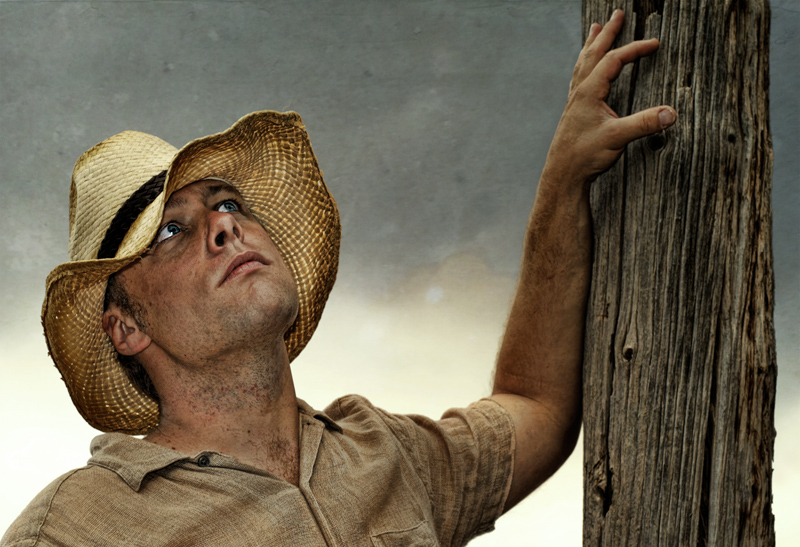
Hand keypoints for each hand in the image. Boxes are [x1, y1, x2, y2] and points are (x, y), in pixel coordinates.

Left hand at [546, 10, 676, 184]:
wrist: (561, 175)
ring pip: (583, 64)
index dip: (635, 49)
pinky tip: (586, 68)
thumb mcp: (618, 138)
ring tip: (595, 29)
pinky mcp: (573, 113)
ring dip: (591, 45)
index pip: (614, 61)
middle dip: (607, 33)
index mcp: (589, 92)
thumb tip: (672, 113)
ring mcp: (574, 102)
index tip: (655, 44)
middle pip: (593, 54)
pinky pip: (579, 79)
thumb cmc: (584, 156)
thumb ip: (644, 124)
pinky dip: (585, 65)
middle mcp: (579, 93)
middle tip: (616, 14)